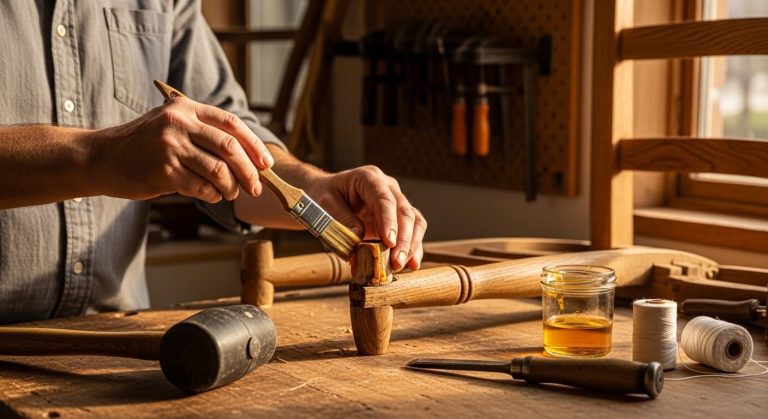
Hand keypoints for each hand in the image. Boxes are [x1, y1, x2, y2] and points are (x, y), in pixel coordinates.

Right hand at [90, 97, 272, 202]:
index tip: (266, 163)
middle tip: (256, 187)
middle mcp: (178, 123)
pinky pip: (202, 187)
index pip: (231, 124)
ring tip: (230, 193)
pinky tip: (211, 196)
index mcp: (185, 108)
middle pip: (230, 148)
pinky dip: (213, 195)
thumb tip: (247, 154)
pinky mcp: (164, 172)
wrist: (101, 158)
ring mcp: (170, 147)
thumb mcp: (170, 124)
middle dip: (249, 171)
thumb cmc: (142, 145)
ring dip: (231, 187)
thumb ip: (202, 131)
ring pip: (218, 170)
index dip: (254, 144)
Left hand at [306, 165, 426, 271]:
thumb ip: (341, 220)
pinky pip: (413, 231)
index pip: (385, 199)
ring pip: (415, 221)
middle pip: (404, 212)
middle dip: (403, 240)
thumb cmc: (324, 197)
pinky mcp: (398, 218)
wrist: (328, 195)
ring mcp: (396, 202)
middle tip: (396, 262)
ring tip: (400, 266)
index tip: (389, 242)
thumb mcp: (324, 205)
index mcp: (369, 178)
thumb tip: (359, 240)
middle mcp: (388, 187)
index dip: (389, 221)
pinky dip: (414, 248)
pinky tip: (412, 264)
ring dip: (411, 245)